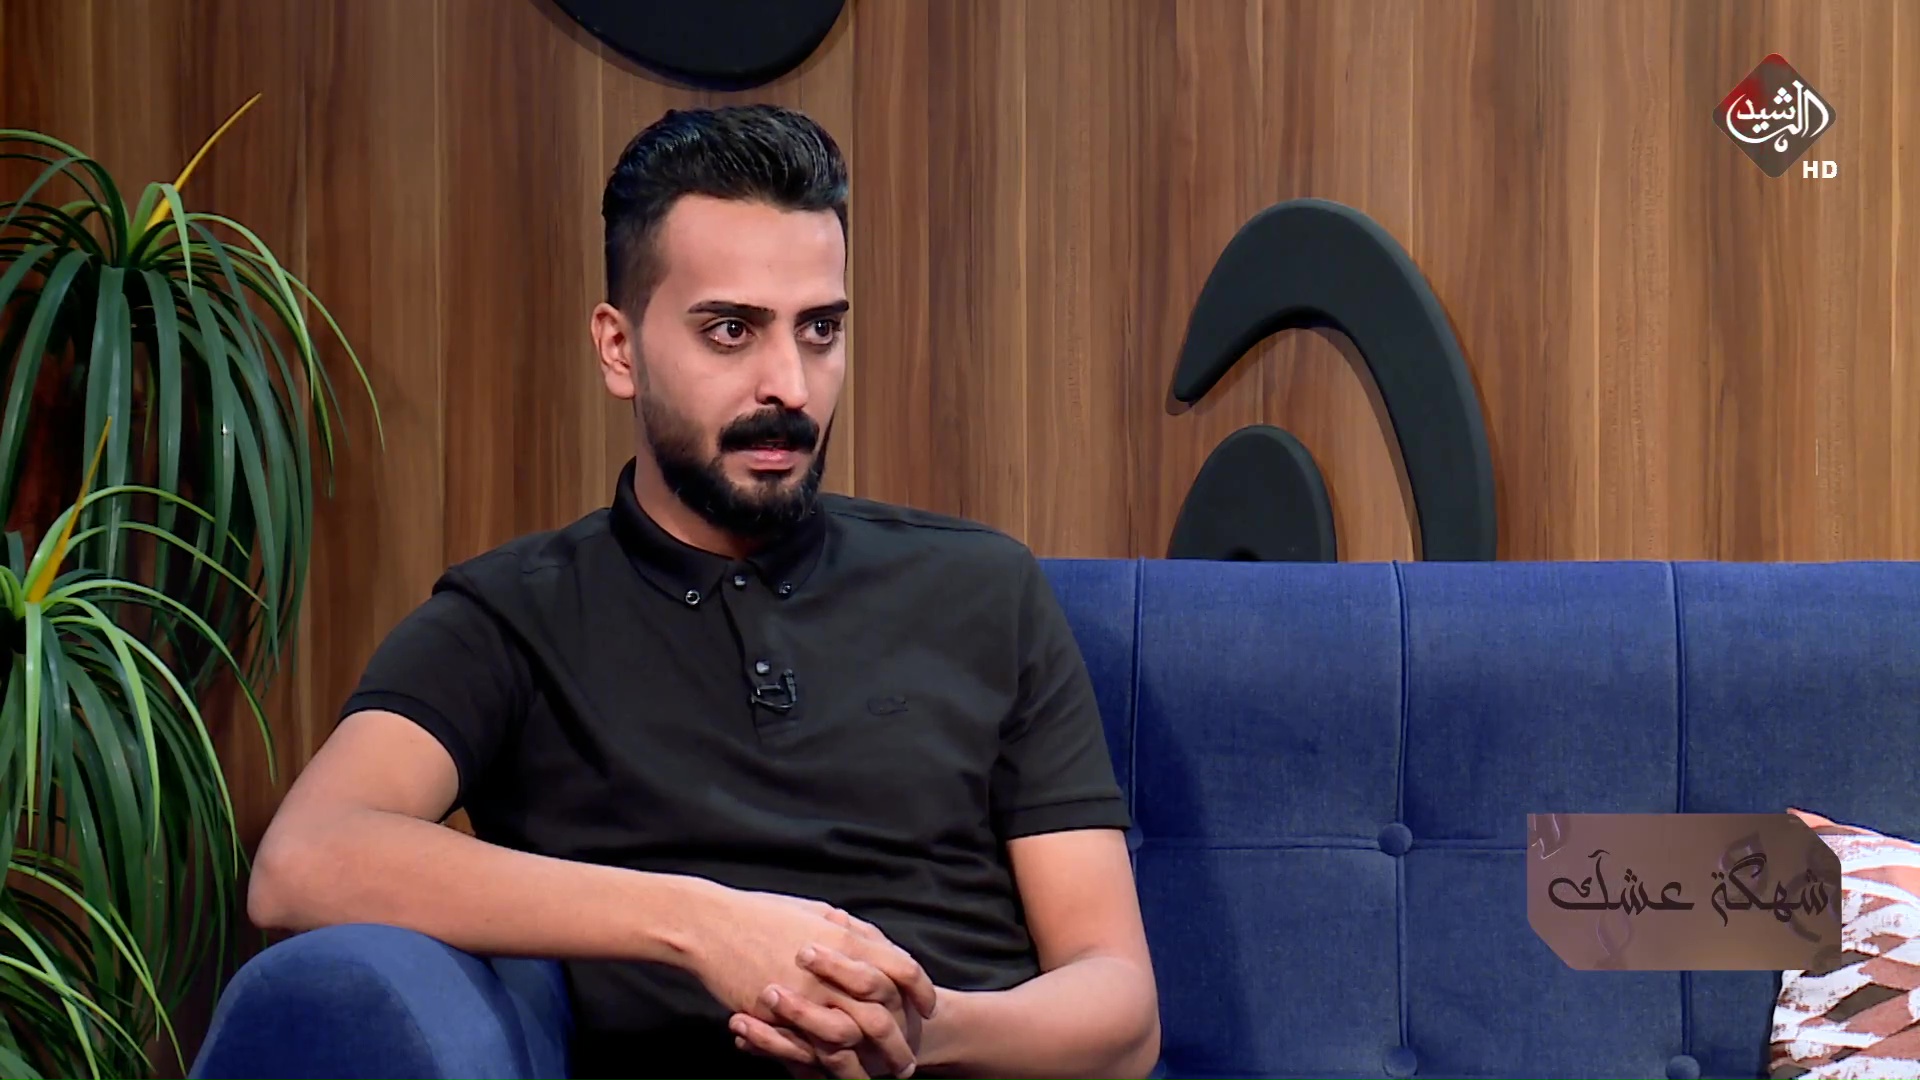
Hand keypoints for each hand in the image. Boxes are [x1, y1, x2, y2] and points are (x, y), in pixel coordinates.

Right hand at [687, 889, 936, 1072]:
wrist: (711, 924)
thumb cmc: (762, 912)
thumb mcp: (815, 912)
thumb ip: (849, 931)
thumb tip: (875, 942)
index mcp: (847, 940)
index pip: (903, 970)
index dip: (922, 991)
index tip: (929, 1007)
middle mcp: (833, 971)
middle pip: (883, 1015)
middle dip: (899, 1043)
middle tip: (907, 1062)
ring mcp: (805, 996)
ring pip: (851, 1040)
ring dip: (869, 1064)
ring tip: (878, 1078)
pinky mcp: (778, 1016)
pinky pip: (811, 1050)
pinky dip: (828, 1068)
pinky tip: (836, 1077)